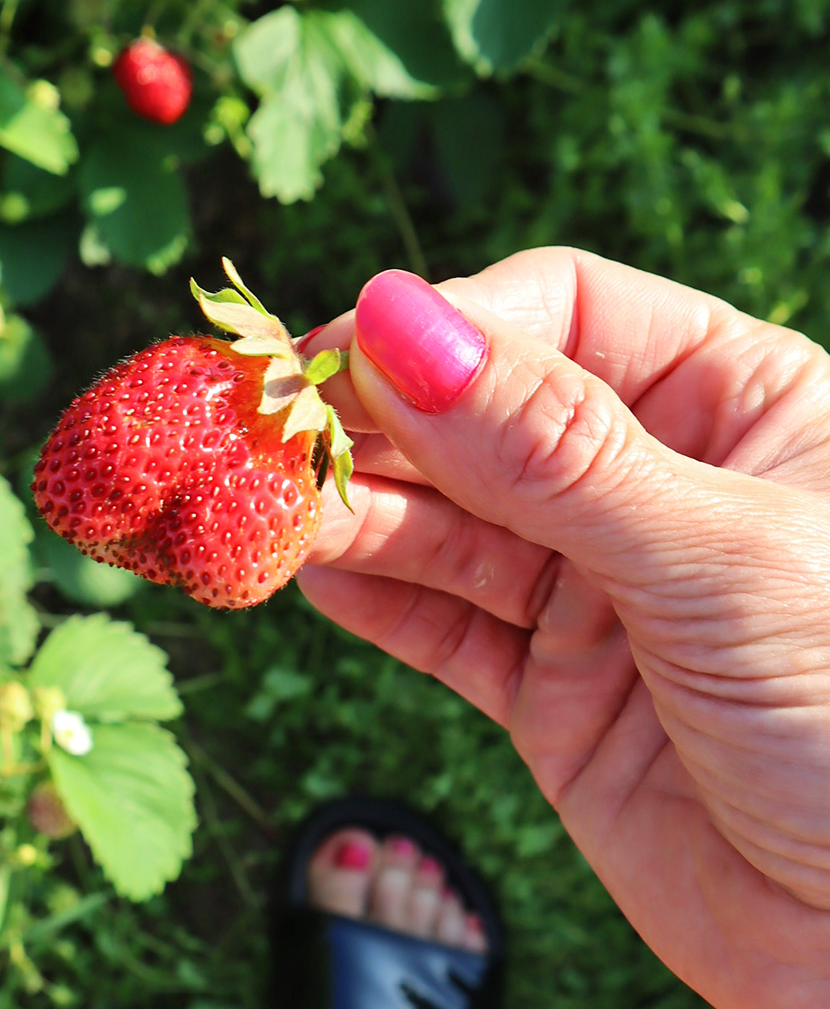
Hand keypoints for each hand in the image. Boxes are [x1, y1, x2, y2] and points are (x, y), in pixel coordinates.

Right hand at [297, 249, 829, 1008]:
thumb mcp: (720, 562)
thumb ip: (552, 450)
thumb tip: (395, 319)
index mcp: (743, 403)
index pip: (564, 313)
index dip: (447, 331)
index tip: (335, 359)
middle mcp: (660, 485)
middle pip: (481, 418)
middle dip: (374, 427)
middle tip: (265, 443)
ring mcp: (600, 594)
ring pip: (446, 526)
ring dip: (353, 514)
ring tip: (266, 513)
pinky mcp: (552, 695)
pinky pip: (442, 629)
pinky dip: (372, 601)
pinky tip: (309, 574)